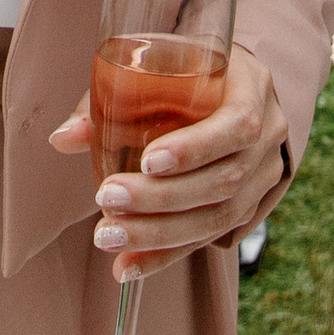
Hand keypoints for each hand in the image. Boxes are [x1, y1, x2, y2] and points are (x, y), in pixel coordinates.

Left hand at [49, 44, 286, 277]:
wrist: (229, 89)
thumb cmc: (185, 71)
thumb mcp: (155, 68)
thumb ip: (109, 98)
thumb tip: (63, 138)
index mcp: (253, 89)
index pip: (237, 124)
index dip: (196, 148)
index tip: (148, 161)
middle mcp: (269, 134)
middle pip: (224, 179)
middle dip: (162, 198)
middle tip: (107, 202)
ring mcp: (264, 176)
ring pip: (219, 216)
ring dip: (159, 234)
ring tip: (109, 237)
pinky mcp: (250, 208)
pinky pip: (209, 237)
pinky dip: (165, 254)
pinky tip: (128, 266)